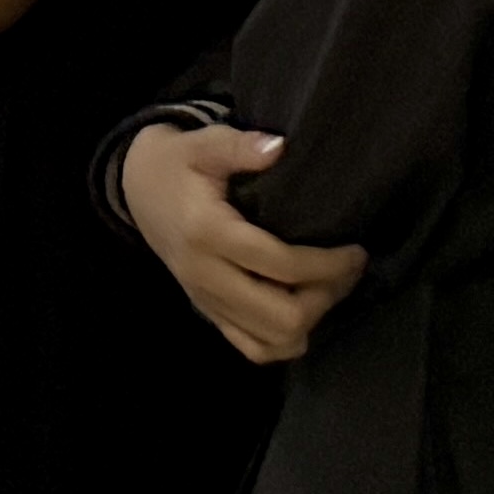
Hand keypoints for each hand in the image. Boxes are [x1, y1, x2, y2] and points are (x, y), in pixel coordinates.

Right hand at [125, 126, 366, 364]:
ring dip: (311, 321)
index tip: (355, 251)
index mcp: (207, 234)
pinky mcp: (208, 312)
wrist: (137, 188)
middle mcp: (205, 276)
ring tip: (327, 287)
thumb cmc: (177, 163)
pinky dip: (286, 340)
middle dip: (326, 297)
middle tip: (346, 270)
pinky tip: (303, 312)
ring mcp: (205, 300)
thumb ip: (238, 146)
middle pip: (282, 316)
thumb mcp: (202, 144)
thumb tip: (279, 147)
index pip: (281, 266)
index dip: (328, 265)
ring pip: (272, 341)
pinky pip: (253, 349)